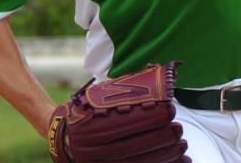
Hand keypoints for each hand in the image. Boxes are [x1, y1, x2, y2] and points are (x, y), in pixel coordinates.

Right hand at [47, 62, 189, 162]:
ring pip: (134, 162)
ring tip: (181, 146)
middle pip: (132, 146)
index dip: (149, 118)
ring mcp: (96, 162)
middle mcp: (90, 147)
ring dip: (162, 155)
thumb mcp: (95, 99)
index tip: (169, 110)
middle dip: (159, 138)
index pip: (124, 123)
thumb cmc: (83, 112)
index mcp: (88, 125)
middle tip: (178, 129)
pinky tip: (176, 162)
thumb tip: (154, 85)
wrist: (58, 137)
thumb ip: (119, 94)